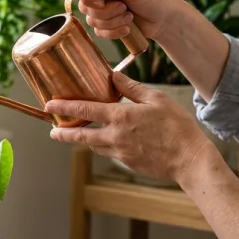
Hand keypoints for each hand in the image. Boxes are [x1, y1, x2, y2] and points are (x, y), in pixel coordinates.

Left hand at [46, 72, 213, 183]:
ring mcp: (121, 153)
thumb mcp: (156, 99)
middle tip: (52, 131)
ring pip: (95, 146)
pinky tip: (107, 140)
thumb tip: (114, 75)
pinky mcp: (128, 163)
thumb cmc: (177, 126)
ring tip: (77, 134)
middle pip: (81, 136)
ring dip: (84, 140)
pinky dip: (103, 146)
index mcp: (121, 117)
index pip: (84, 111)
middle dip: (64, 134)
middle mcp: (115, 137)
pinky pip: (110, 152)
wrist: (189, 159)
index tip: (50, 105)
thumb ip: (131, 88)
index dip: (64, 107)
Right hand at [73, 0, 178, 41]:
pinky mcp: (107, 23)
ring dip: (112, 22)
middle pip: (84, 4)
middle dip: (104, 11)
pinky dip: (113, 32)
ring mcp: (104, 7)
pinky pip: (98, 32)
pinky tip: (128, 28)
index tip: (100, 3)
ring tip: (129, 17)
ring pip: (91, 20)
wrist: (166, 20)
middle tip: (123, 7)